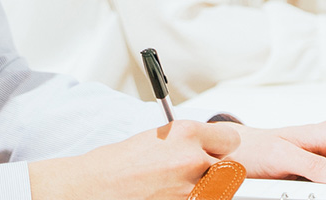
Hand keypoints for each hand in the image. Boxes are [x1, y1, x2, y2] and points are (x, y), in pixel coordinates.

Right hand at [29, 120, 237, 199]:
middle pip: (228, 167)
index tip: (215, 152)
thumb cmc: (118, 163)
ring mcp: (191, 188)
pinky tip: (169, 195)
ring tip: (174, 186)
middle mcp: (193, 159)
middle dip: (214, 170)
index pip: (230, 140)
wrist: (95, 186)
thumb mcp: (158, 138)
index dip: (221, 148)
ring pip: (217, 189)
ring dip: (203, 188)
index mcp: (187, 133)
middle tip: (194, 173)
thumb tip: (206, 149)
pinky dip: (190, 199)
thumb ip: (188, 142)